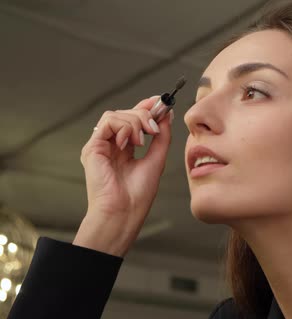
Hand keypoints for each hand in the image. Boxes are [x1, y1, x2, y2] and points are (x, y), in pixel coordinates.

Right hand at [75, 96, 173, 256]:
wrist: (125, 211)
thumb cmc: (138, 194)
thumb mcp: (157, 159)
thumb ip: (161, 137)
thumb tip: (166, 115)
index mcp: (125, 149)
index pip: (133, 120)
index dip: (145, 107)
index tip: (160, 102)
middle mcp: (111, 145)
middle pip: (125, 114)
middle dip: (144, 114)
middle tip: (154, 128)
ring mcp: (101, 146)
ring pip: (116, 114)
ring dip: (135, 121)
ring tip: (142, 140)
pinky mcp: (92, 147)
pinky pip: (108, 122)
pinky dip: (124, 127)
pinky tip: (130, 143)